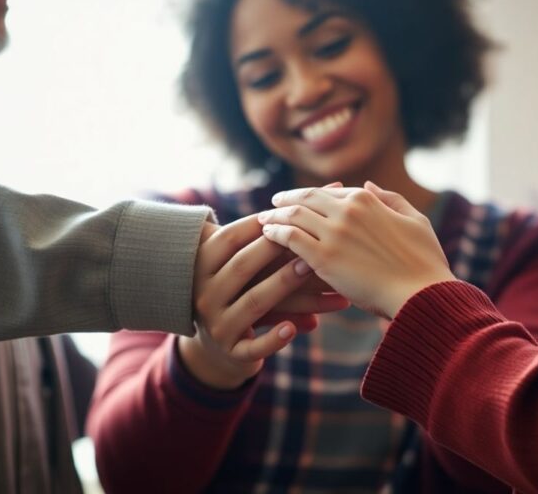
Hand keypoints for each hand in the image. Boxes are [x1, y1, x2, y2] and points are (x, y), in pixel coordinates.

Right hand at [185, 215, 345, 389]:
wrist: (217, 342)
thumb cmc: (242, 285)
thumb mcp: (246, 258)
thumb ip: (275, 231)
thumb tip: (332, 186)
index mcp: (205, 262)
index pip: (233, 237)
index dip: (264, 224)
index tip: (299, 211)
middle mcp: (206, 291)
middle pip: (244, 266)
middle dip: (279, 252)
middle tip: (316, 242)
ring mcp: (217, 322)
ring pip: (255, 302)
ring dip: (287, 286)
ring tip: (316, 273)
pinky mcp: (231, 351)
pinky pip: (254, 346)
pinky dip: (278, 337)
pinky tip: (306, 326)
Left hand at [258, 182, 456, 318]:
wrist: (422, 294)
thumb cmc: (425, 262)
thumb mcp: (415, 220)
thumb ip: (390, 199)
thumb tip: (368, 184)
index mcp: (368, 200)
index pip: (330, 192)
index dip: (312, 195)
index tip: (301, 200)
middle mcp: (348, 210)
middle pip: (306, 197)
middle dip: (287, 199)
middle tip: (274, 203)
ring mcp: (334, 233)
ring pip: (293, 214)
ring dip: (275, 214)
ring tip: (263, 219)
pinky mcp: (323, 258)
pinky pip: (290, 238)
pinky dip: (275, 233)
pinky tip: (266, 235)